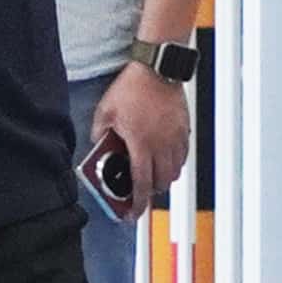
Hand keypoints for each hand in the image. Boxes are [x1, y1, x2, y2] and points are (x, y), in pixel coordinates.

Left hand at [91, 65, 191, 205]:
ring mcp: (175, 138)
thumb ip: (100, 133)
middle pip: (161, 183)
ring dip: (163, 178)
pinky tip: (164, 157)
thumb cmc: (133, 87)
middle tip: (140, 189)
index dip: (138, 204)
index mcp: (141, 145)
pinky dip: (174, 163)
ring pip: (175, 172)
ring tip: (151, 173)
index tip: (134, 213)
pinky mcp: (184, 130)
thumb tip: (98, 144)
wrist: (157, 69)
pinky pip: (183, 156)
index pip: (142, 184)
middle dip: (150, 191)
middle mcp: (162, 145)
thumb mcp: (105, 111)